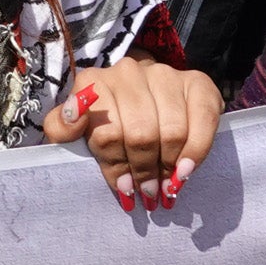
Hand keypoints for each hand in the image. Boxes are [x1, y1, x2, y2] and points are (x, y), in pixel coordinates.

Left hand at [43, 59, 222, 213]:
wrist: (144, 100)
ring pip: (172, 131)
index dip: (116, 166)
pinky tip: (186, 171)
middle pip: (141, 134)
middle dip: (145, 171)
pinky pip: (202, 121)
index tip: (123, 187)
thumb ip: (62, 127)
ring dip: (169, 167)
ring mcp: (164, 74)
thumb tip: (74, 118)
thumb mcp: (76, 128)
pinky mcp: (197, 83)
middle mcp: (128, 72)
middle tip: (147, 193)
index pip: (106, 133)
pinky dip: (196, 151)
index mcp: (93, 82)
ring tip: (166, 187)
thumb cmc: (107, 123)